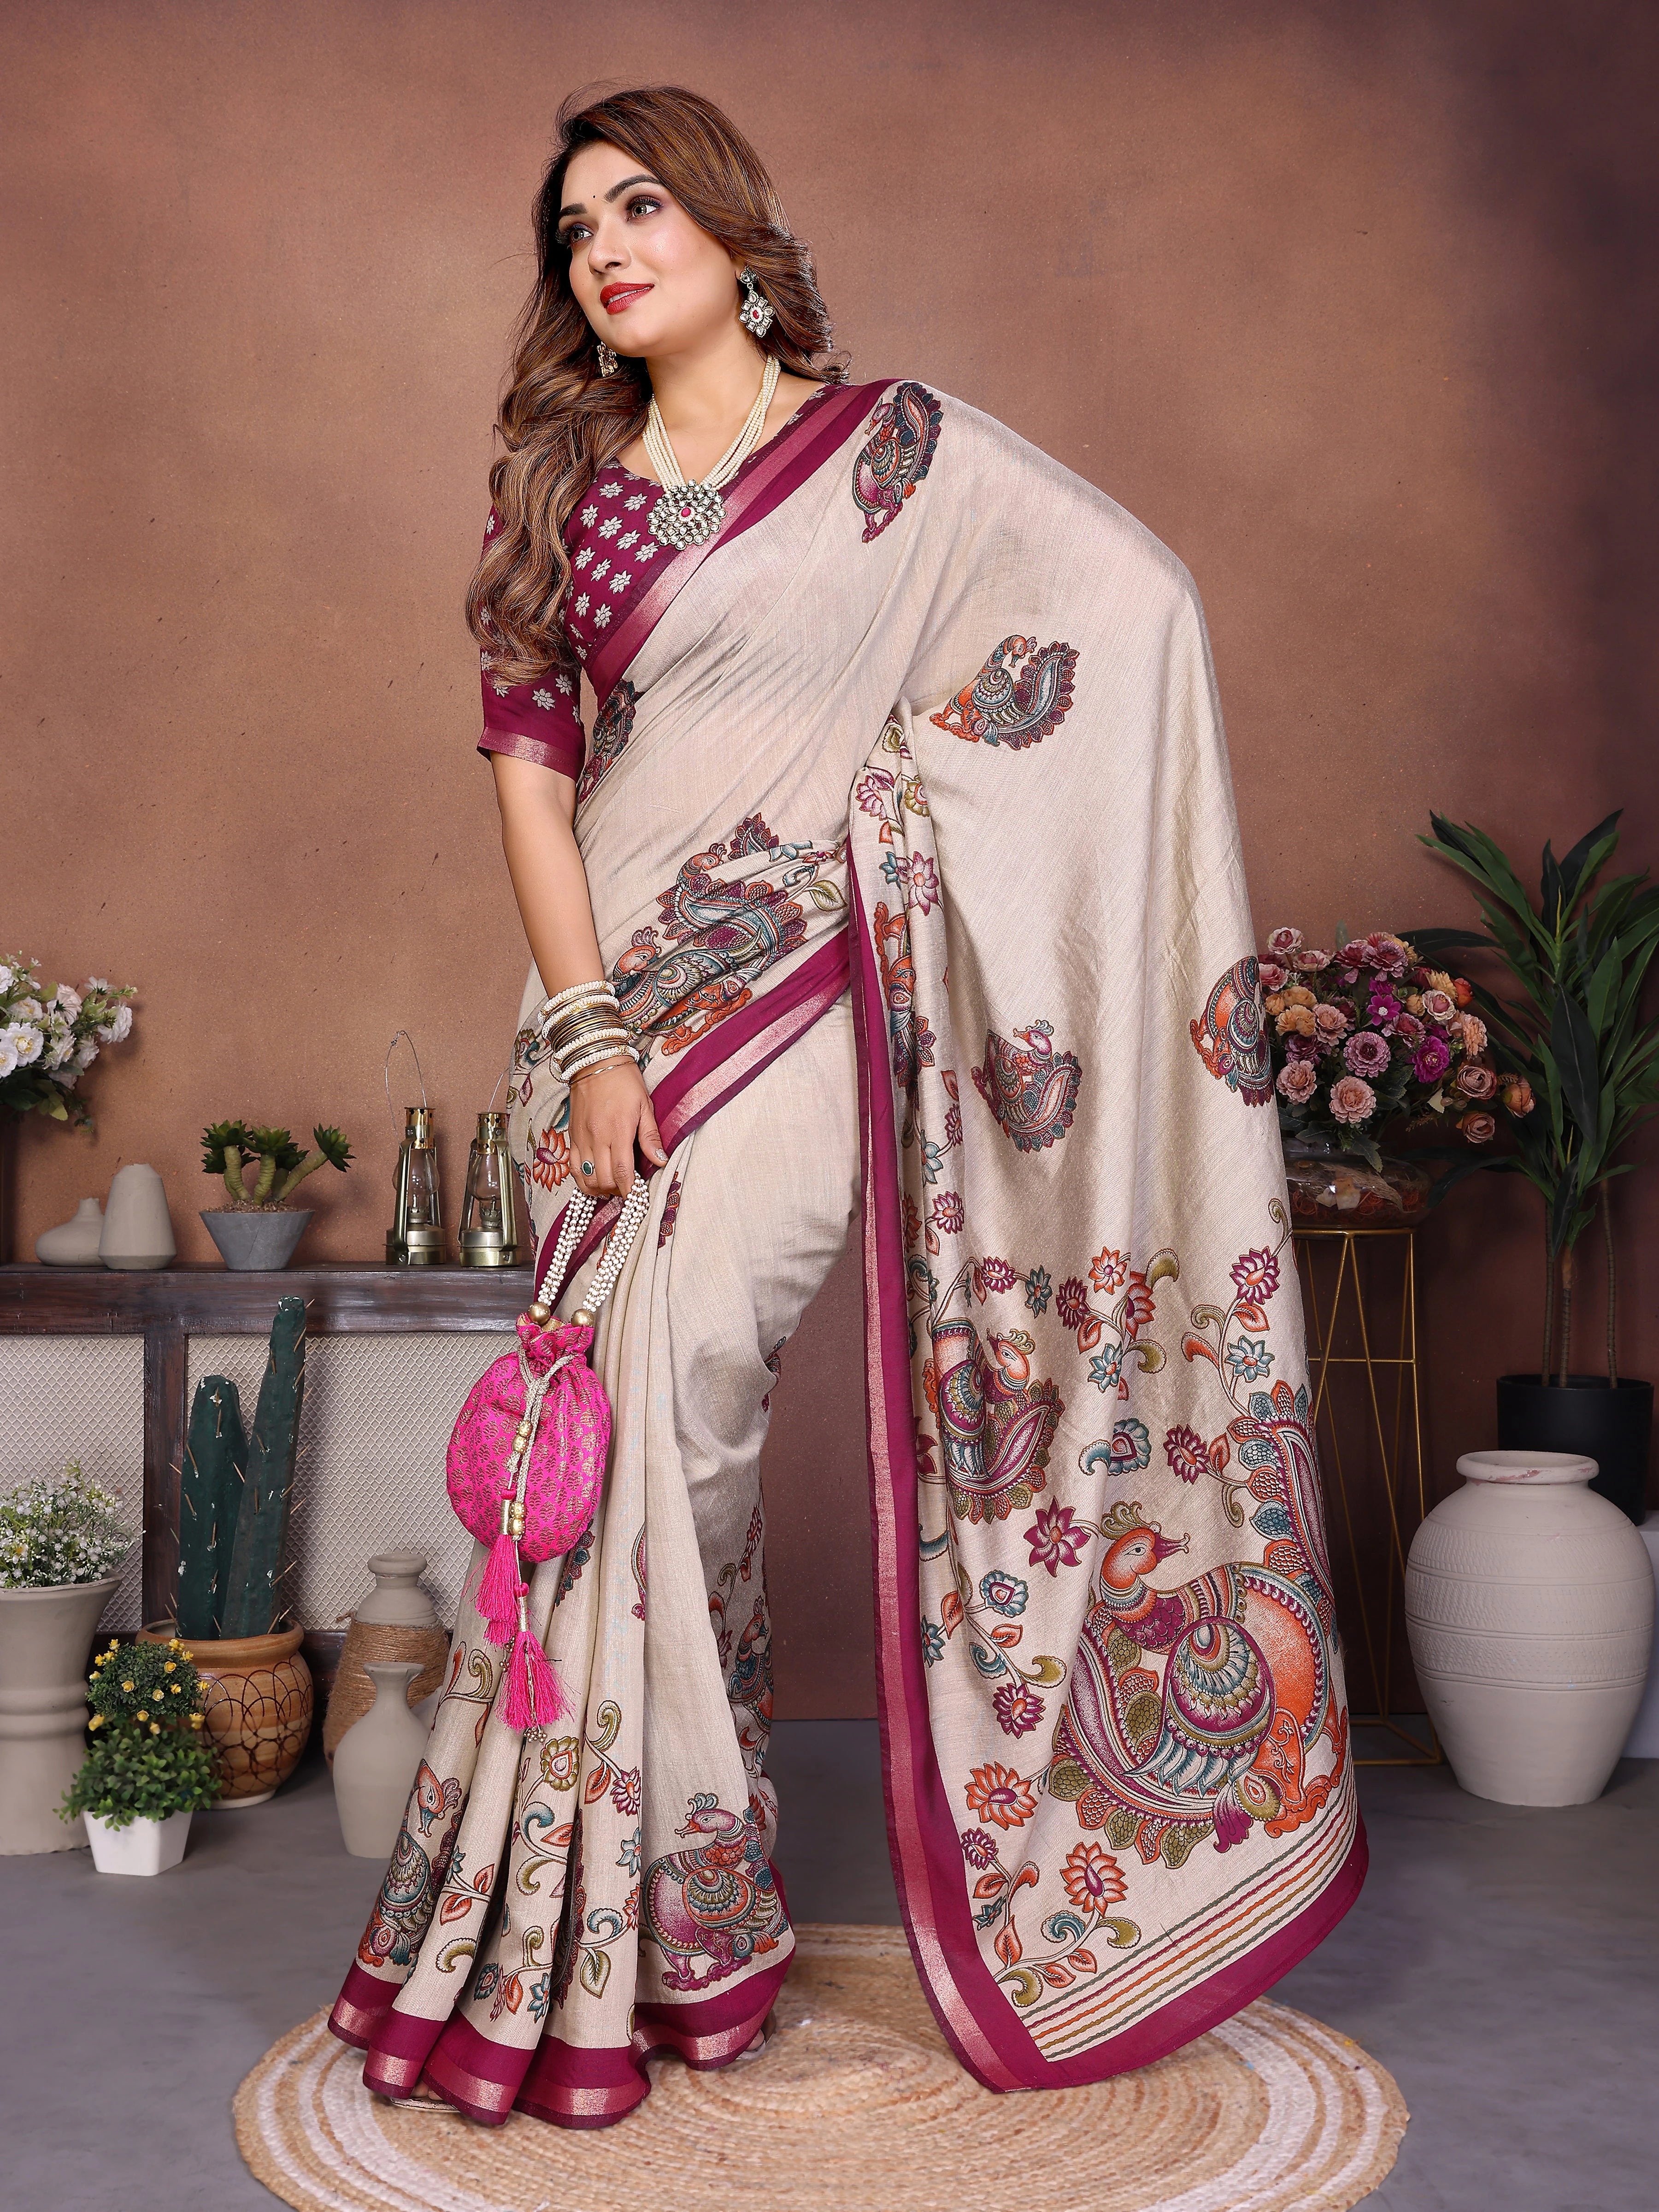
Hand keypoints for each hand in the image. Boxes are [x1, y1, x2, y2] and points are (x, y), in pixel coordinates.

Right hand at [567, 1058, 665, 1197]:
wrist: (594, 1062)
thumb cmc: (624, 1082)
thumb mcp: (645, 1106)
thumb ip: (650, 1136)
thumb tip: (661, 1161)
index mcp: (618, 1131)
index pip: (622, 1172)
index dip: (629, 1189)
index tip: (635, 1196)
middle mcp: (597, 1138)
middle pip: (603, 1179)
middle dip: (615, 1190)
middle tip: (625, 1189)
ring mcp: (581, 1138)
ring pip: (586, 1177)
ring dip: (598, 1188)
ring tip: (610, 1188)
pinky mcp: (571, 1136)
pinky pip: (573, 1166)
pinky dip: (582, 1179)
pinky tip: (593, 1180)